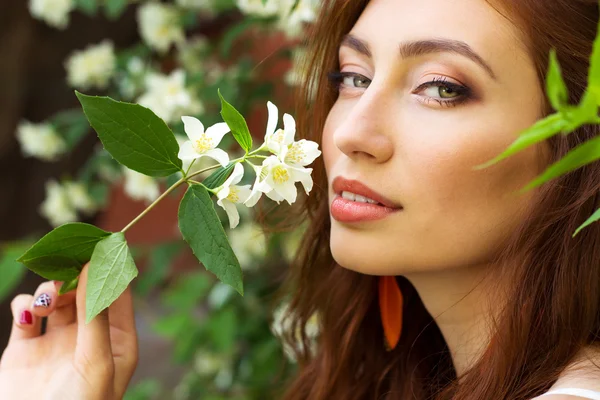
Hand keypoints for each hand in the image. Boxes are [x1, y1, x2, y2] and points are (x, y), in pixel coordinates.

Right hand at [0, 263, 138, 399]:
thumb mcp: (95, 362)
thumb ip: (96, 315)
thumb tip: (95, 266)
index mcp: (118, 341)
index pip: (119, 292)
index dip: (109, 266)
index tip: (99, 244)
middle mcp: (89, 337)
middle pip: (85, 289)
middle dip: (74, 276)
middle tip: (64, 272)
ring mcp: (57, 342)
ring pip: (56, 297)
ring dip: (50, 290)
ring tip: (45, 303)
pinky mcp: (26, 349)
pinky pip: (26, 312)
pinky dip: (25, 305)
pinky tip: (27, 314)